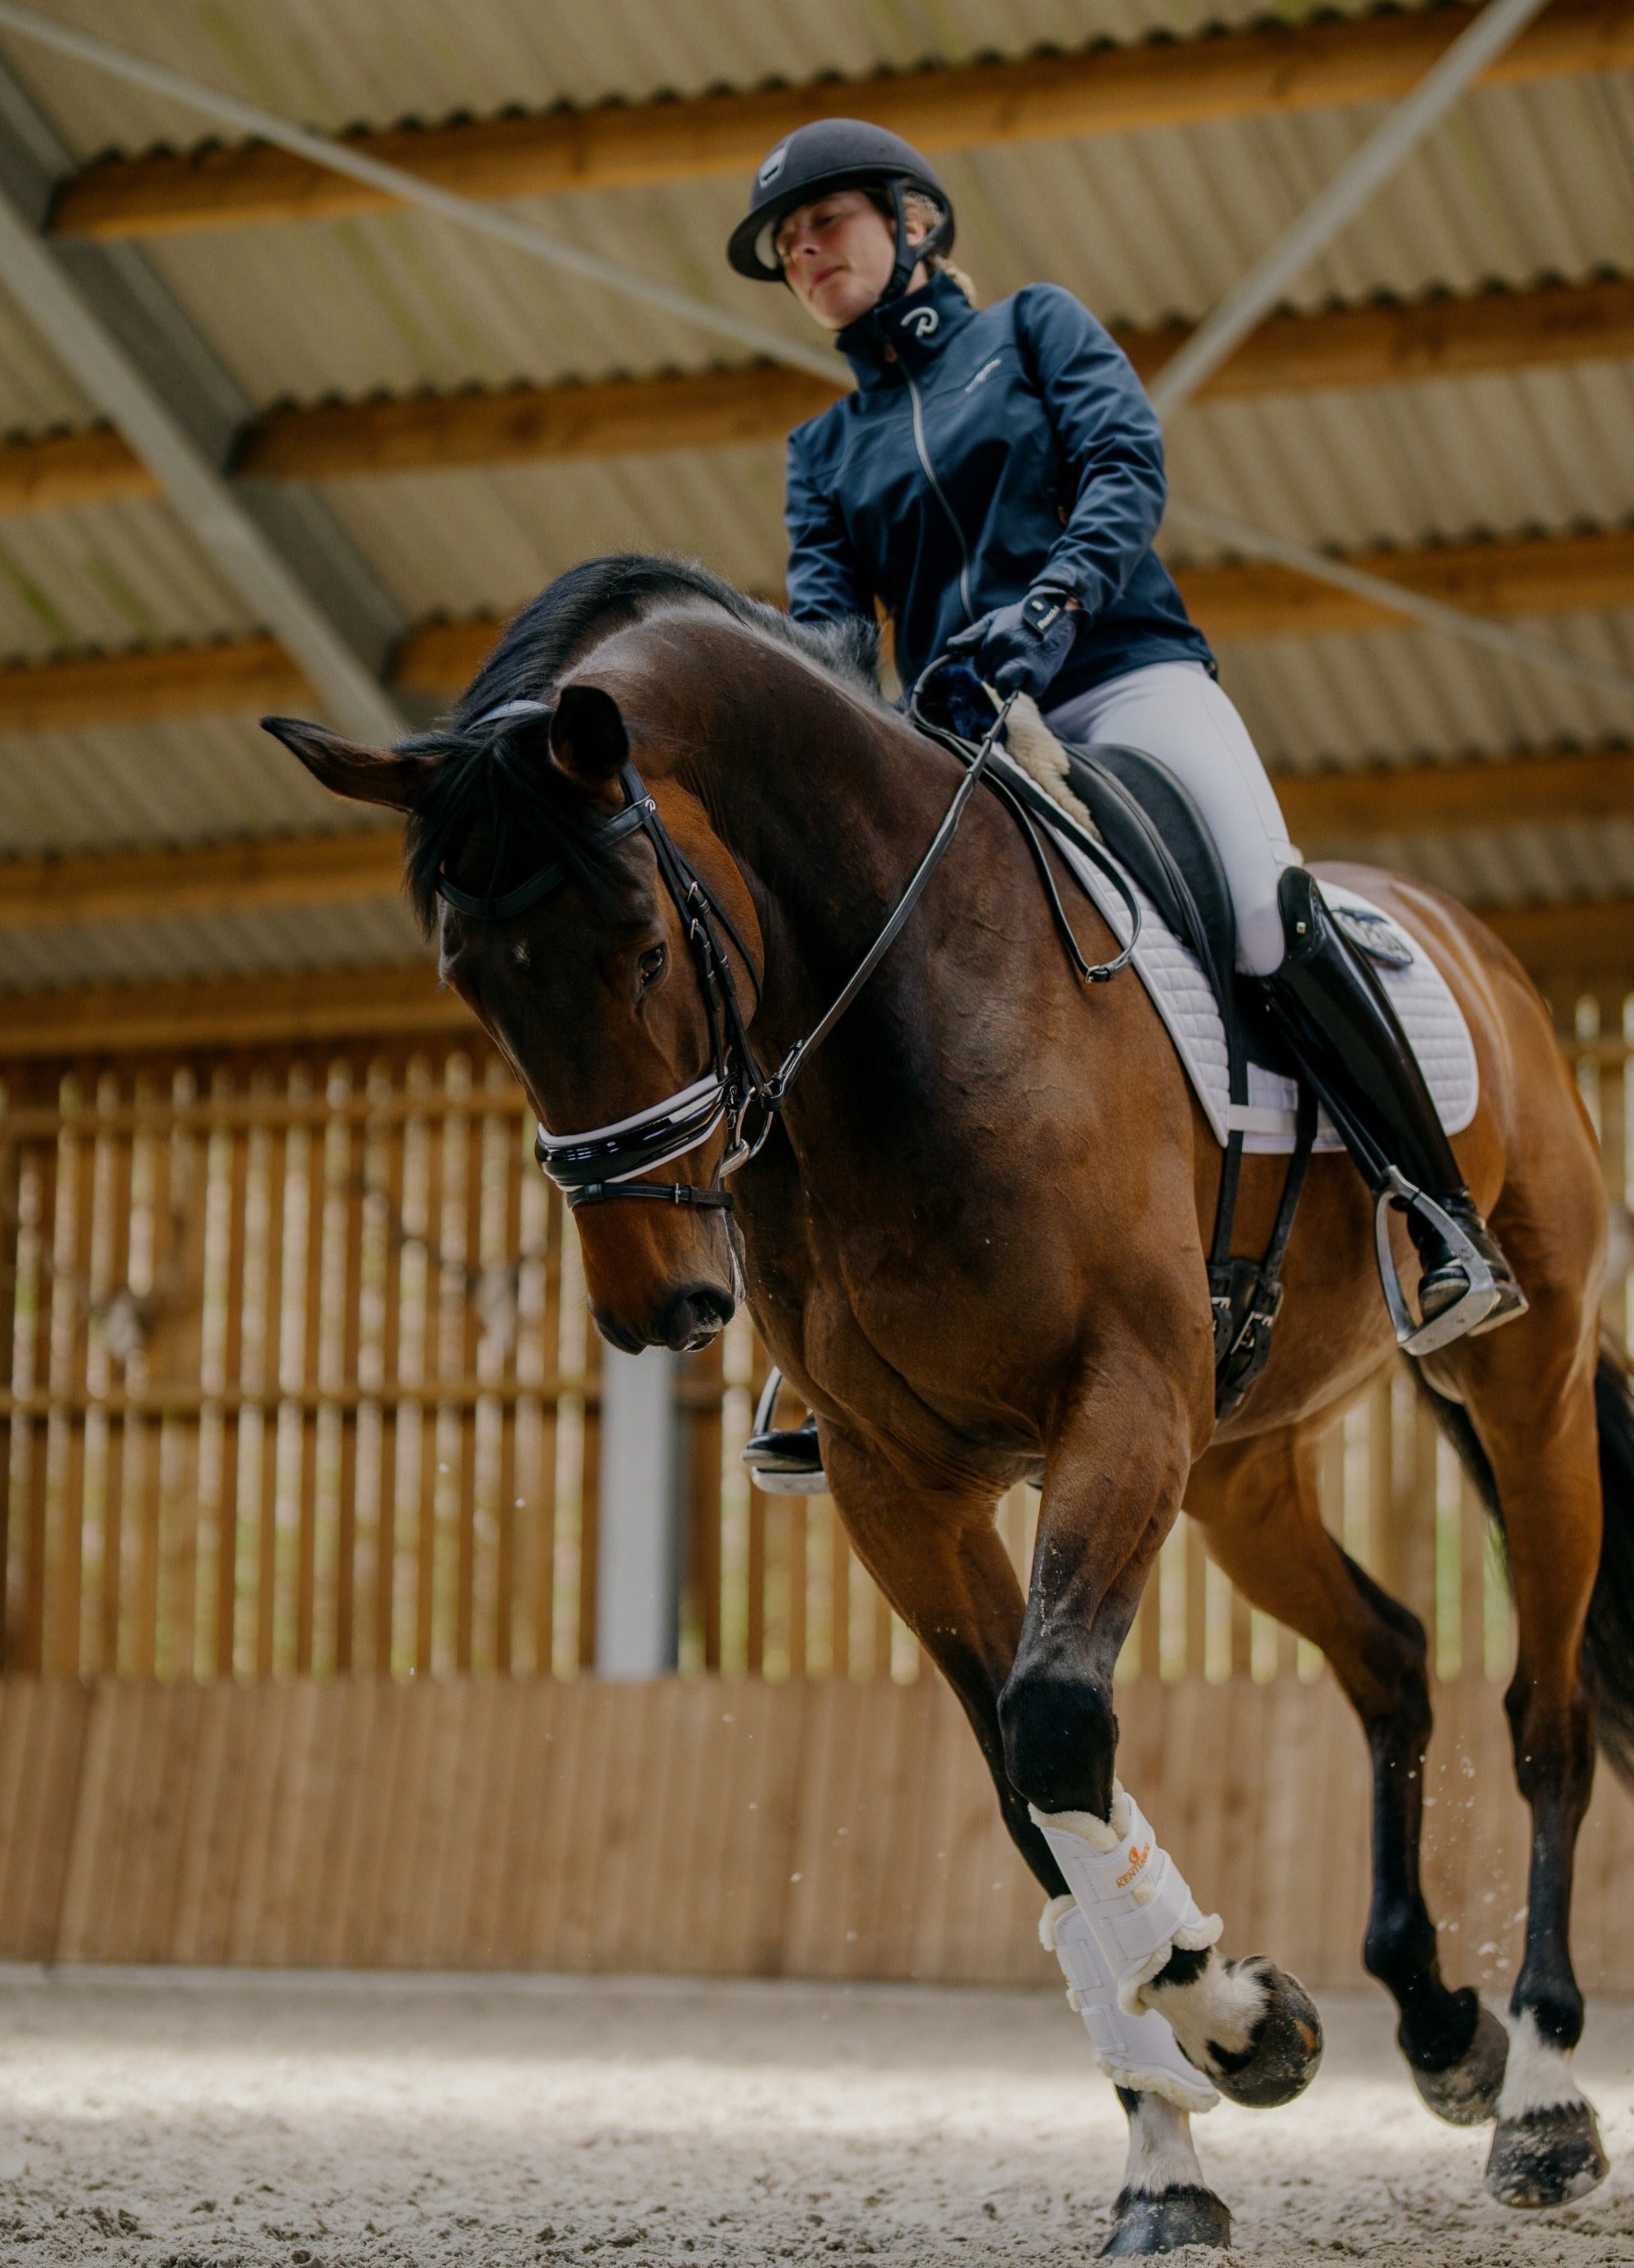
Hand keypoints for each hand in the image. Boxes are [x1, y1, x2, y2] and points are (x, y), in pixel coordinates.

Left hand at [944, 586, 1078, 700]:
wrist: (1059, 612)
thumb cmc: (1024, 618)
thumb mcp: (996, 619)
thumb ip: (973, 635)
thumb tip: (950, 647)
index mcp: (996, 638)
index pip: (979, 666)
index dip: (988, 666)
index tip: (1001, 659)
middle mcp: (1008, 649)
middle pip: (989, 678)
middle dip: (997, 674)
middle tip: (1014, 663)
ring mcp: (1024, 661)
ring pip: (1003, 687)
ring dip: (1010, 684)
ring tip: (1022, 670)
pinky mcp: (1041, 674)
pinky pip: (1028, 691)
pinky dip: (1031, 687)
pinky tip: (1035, 674)